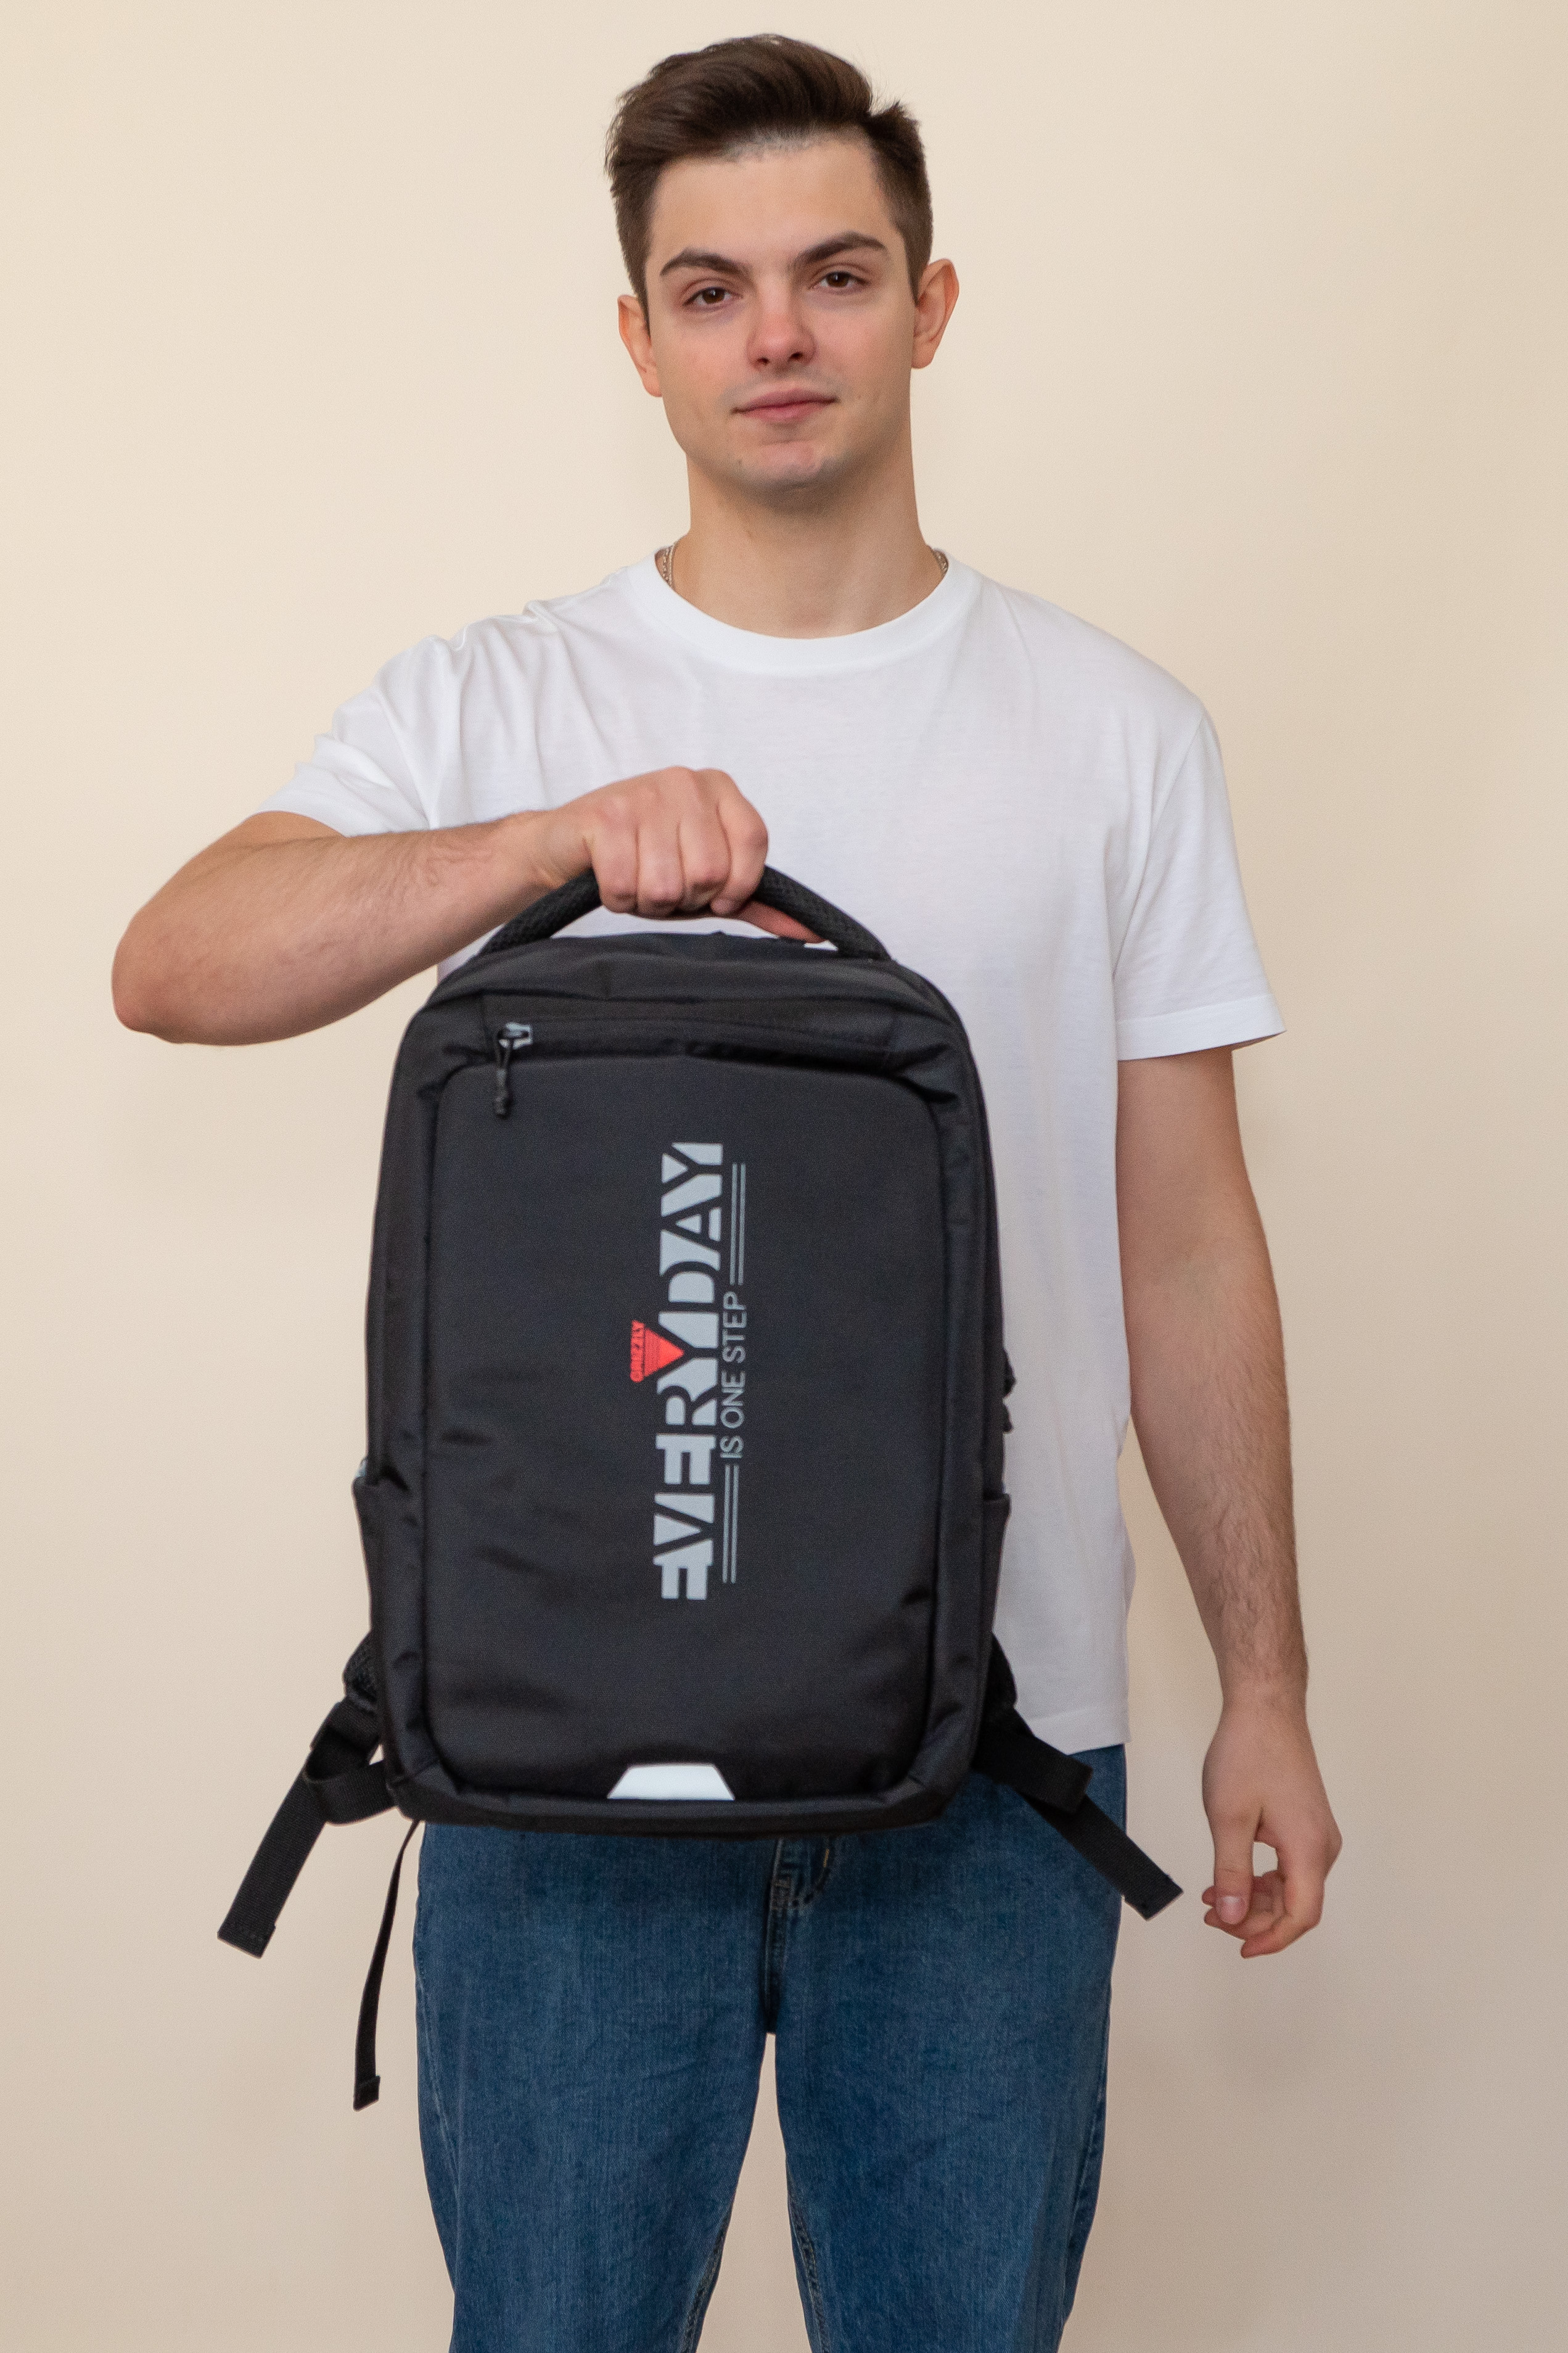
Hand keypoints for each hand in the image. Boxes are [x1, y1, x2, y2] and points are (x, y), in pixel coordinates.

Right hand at [523, 766, 813, 939]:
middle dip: (683, 897)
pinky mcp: (605, 814)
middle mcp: (686, 782)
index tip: (712, 894)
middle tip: (662, 885)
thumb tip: (809, 931)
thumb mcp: (705, 881)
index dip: (734, 886)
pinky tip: (609, 880)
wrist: (564, 847)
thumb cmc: (640, 861)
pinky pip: (625, 884)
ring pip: (667, 885)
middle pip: (710, 872)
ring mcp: (644, 793)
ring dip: (646, 901)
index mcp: (719, 789)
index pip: (753, 844)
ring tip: (634, 882)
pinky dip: (616, 897)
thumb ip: (755, 900)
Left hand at [1200, 1696, 1340, 1956]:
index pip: (1300, 1916)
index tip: (1239, 1948)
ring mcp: (1317, 1833)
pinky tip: (1231, 1876)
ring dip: (1254, 1899)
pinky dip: (1261, 1878)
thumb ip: (1231, 1872)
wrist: (1265, 1708)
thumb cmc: (1248, 1754)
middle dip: (1254, 1919)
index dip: (1271, 1939)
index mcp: (1308, 1849)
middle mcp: (1322, 1846)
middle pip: (1297, 1905)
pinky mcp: (1306, 1821)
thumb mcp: (1228, 1818)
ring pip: (1292, 1887)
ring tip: (1213, 1899)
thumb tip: (1232, 1917)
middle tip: (1211, 1916)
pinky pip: (1290, 1865)